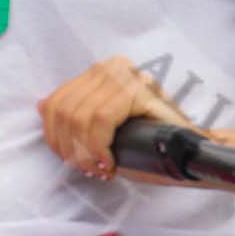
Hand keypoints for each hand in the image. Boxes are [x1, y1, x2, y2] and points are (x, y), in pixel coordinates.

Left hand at [38, 55, 194, 181]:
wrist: (192, 152)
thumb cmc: (148, 144)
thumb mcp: (105, 128)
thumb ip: (77, 114)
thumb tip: (41, 105)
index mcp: (102, 72)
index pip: (56, 101)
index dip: (55, 138)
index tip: (72, 159)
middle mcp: (113, 66)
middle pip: (64, 111)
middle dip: (70, 149)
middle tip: (90, 169)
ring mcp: (128, 76)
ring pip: (79, 116)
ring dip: (84, 151)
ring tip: (100, 167)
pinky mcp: (140, 90)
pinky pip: (100, 119)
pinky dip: (98, 146)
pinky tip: (109, 162)